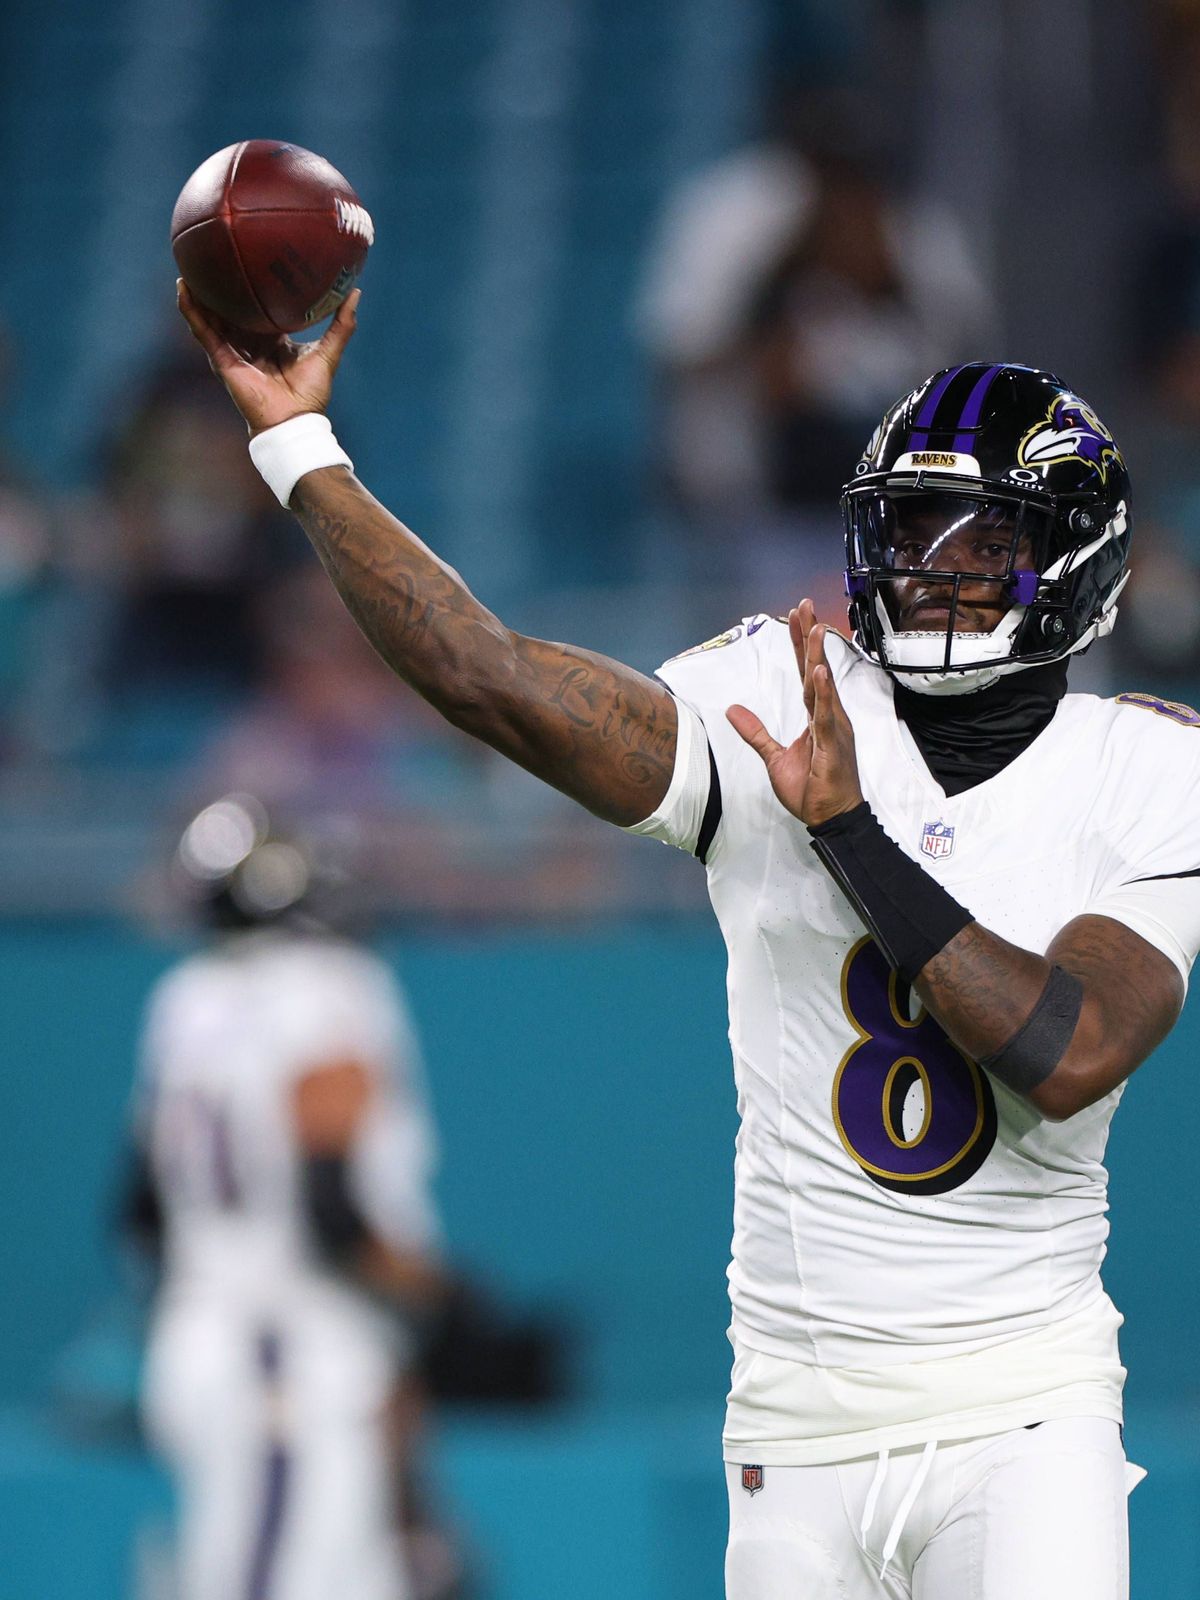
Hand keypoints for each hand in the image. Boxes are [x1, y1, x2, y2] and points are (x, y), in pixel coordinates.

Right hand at [176, 279, 359, 435]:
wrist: (294, 419)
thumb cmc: (312, 392)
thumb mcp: (329, 351)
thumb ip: (342, 324)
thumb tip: (354, 292)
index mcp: (272, 340)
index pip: (258, 309)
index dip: (252, 289)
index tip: (249, 261)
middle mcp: (250, 344)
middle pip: (231, 310)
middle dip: (220, 287)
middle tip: (212, 255)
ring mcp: (233, 351)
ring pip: (211, 317)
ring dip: (199, 293)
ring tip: (188, 264)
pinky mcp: (222, 360)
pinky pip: (202, 331)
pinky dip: (192, 311)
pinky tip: (183, 290)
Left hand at [726, 600, 863, 826]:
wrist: (830, 818)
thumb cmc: (811, 789)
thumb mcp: (774, 757)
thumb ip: (756, 732)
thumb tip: (732, 710)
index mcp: (817, 716)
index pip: (806, 674)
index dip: (800, 646)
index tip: (795, 617)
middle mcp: (829, 716)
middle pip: (816, 670)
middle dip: (810, 638)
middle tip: (805, 606)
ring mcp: (834, 728)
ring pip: (823, 686)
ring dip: (817, 656)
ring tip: (814, 628)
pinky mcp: (834, 745)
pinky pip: (826, 716)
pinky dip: (822, 694)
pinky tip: (818, 674)